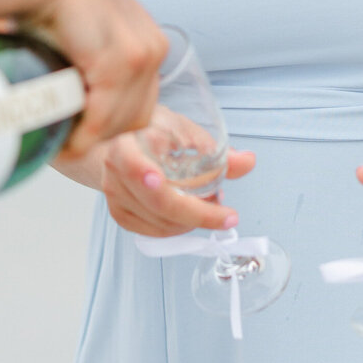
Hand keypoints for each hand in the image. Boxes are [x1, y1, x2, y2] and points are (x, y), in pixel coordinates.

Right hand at [32, 0, 166, 156]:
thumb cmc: (53, 1)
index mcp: (147, 39)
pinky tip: (66, 141)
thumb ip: (91, 63)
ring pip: (122, 121)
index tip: (85, 127)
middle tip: (71, 137)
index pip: (143, 98)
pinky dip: (84, 135)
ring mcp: (141, 55)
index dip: (113, 119)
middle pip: (138, 114)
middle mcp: (152, 46)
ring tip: (64, 141)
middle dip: (104, 132)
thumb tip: (73, 97)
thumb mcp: (88, 33)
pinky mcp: (120, 63)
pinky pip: (104, 117)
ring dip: (91, 137)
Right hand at [100, 135, 256, 236]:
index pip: (131, 163)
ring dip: (192, 220)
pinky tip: (194, 215)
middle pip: (156, 202)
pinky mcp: (121, 216)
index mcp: (124, 145)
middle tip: (227, 215)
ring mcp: (115, 198)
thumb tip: (248, 161)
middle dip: (197, 212)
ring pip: (160, 222)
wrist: (121, 145)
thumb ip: (217, 150)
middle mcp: (114, 175)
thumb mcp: (184, 130)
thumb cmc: (154, 133)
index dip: (142, 173)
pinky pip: (156, 232)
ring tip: (213, 205)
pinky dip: (180, 228)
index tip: (160, 181)